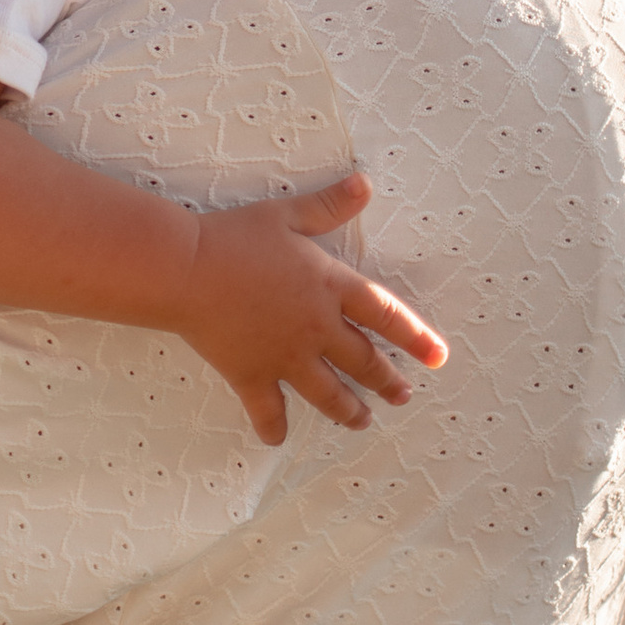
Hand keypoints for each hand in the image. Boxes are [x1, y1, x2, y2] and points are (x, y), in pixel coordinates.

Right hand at [174, 173, 445, 446]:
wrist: (186, 269)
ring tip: (362, 421)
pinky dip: (273, 426)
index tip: (437, 357)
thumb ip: (329, 205)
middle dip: (387, 381)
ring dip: (349, 410)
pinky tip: (278, 440)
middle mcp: (316, 328)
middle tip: (403, 395)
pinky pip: (267, 409)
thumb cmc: (234, 237)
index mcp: (330, 287)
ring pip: (328, 392)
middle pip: (363, 360)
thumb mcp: (287, 215)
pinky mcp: (251, 374)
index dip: (415, 336)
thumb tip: (365, 184)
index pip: (386, 315)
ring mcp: (286, 356)